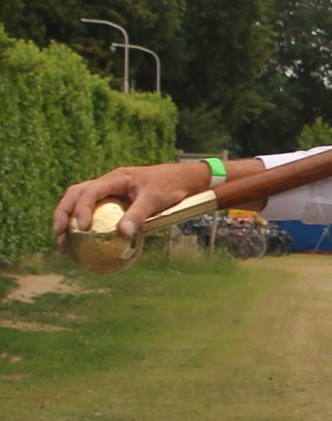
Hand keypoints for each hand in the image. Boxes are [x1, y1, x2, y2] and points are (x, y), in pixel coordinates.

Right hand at [53, 162, 206, 245]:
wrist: (182, 180)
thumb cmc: (170, 187)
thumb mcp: (155, 200)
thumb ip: (138, 215)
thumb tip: (123, 234)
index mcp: (115, 179)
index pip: (89, 191)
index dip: (81, 208)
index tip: (81, 227)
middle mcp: (107, 182)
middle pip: (75, 194)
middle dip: (63, 212)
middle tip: (59, 233)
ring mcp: (109, 191)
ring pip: (80, 201)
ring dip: (69, 218)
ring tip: (63, 240)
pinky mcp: (114, 200)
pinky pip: (94, 210)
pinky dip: (85, 222)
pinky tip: (83, 241)